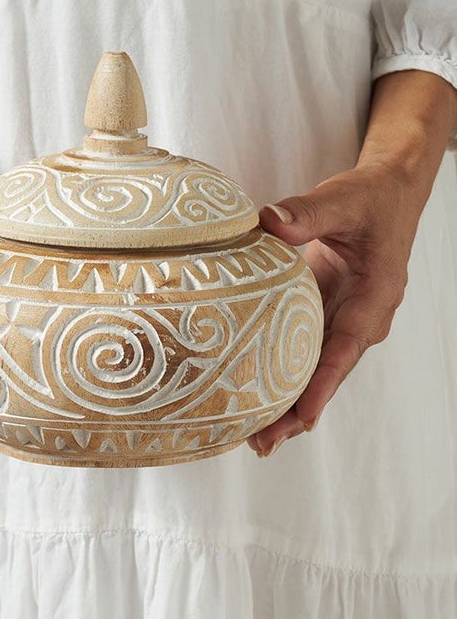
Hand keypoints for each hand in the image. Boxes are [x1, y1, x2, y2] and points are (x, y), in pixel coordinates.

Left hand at [246, 70, 456, 457]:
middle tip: (262, 444)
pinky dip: (285, 377)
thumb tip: (268, 222)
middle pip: (328, 373)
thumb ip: (308, 212)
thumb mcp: (343, 199)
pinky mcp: (324, 314)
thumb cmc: (369, 199)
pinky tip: (258, 399)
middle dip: (298, 411)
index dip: (323, 381)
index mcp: (375, 296)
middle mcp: (361, 317)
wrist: (385, 196)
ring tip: (255, 439)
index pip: (347, 345)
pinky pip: (306, 354)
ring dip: (288, 404)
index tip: (300, 413)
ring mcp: (342, 320)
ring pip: (316, 371)